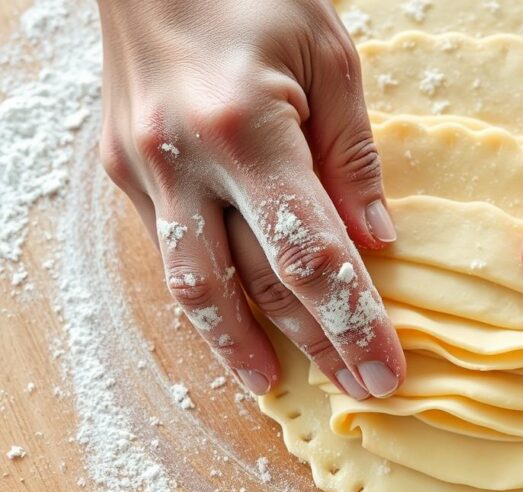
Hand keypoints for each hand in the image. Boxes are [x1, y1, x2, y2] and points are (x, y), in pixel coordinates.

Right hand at [97, 0, 404, 397]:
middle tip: (358, 390)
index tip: (386, 370)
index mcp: (245, 130)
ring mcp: (142, 171)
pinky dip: (208, 298)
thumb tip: (376, 241)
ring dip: (241, 344)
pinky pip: (171, 253)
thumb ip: (352, 157)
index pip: (310, 255)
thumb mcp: (328, 58)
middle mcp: (183, 163)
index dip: (352, 320)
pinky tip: (235, 324)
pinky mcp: (123, 172)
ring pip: (195, 286)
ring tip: (281, 385)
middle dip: (313, 344)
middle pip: (255, 284)